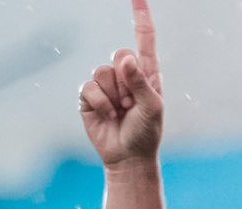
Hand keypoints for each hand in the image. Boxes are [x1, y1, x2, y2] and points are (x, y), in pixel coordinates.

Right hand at [79, 0, 163, 166]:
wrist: (128, 158)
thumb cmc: (147, 132)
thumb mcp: (153, 107)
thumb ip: (140, 82)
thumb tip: (124, 59)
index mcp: (146, 72)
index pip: (144, 38)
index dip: (141, 16)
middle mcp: (125, 74)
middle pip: (119, 55)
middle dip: (126, 82)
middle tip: (131, 104)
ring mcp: (106, 86)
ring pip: (102, 72)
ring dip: (113, 96)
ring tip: (120, 112)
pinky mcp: (89, 98)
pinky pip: (89, 87)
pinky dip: (99, 103)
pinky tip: (107, 116)